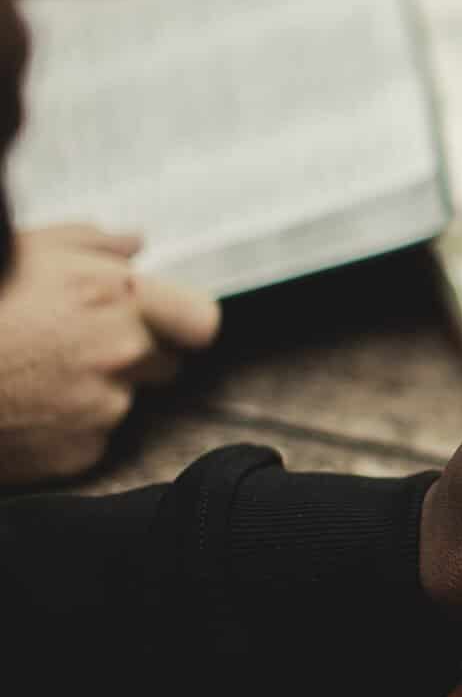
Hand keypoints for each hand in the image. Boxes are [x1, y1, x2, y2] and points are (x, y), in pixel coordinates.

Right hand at [0, 225, 220, 483]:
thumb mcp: (27, 249)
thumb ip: (93, 243)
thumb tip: (134, 244)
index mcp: (118, 299)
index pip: (201, 319)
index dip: (184, 321)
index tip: (168, 323)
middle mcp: (122, 355)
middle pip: (166, 362)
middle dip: (134, 354)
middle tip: (75, 344)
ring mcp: (103, 408)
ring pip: (124, 400)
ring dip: (96, 390)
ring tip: (35, 373)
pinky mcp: (81, 453)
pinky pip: (91, 438)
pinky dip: (66, 427)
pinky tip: (25, 406)